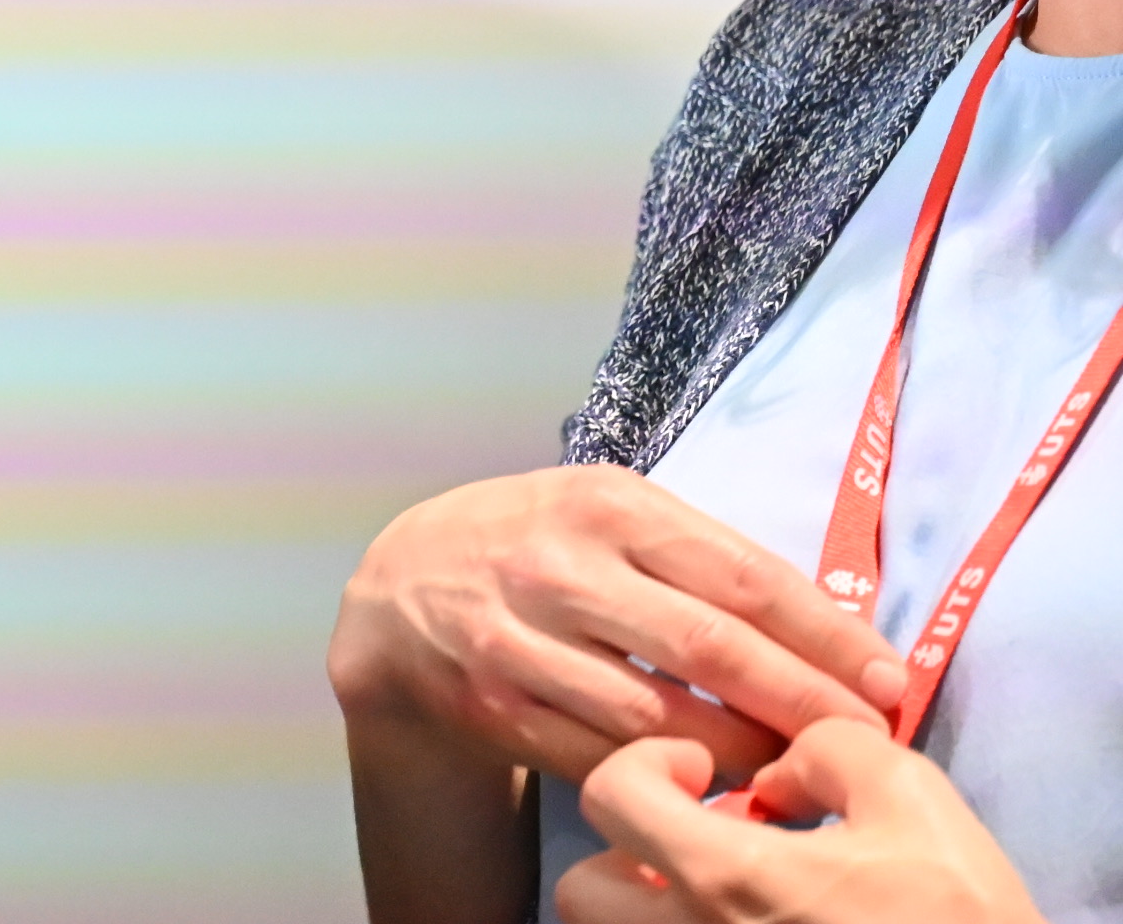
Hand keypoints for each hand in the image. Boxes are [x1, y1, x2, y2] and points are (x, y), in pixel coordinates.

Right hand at [328, 467, 903, 787]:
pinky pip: (605, 757)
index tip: (887, 681)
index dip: (826, 636)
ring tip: (797, 767)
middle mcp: (559, 567)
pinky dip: (670, 777)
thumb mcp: (606, 512)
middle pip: (711, 648)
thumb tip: (833, 625)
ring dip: (745, 753)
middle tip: (866, 740)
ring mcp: (521, 641)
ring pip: (660, 717)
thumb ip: (700, 555)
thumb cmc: (533, 544)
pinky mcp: (496, 706)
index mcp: (604, 504)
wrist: (399, 588)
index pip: (742, 575)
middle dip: (804, 702)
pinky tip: (712, 782)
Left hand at [556, 720, 1042, 923]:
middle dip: (628, 848)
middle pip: (584, 888)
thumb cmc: (960, 917)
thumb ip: (826, 748)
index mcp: (724, 878)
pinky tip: (763, 922)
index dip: (647, 762)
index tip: (703, 766)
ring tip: (731, 885)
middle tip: (702, 834)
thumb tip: (780, 768)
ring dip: (652, 900)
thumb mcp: (914, 799)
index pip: (607, 796)